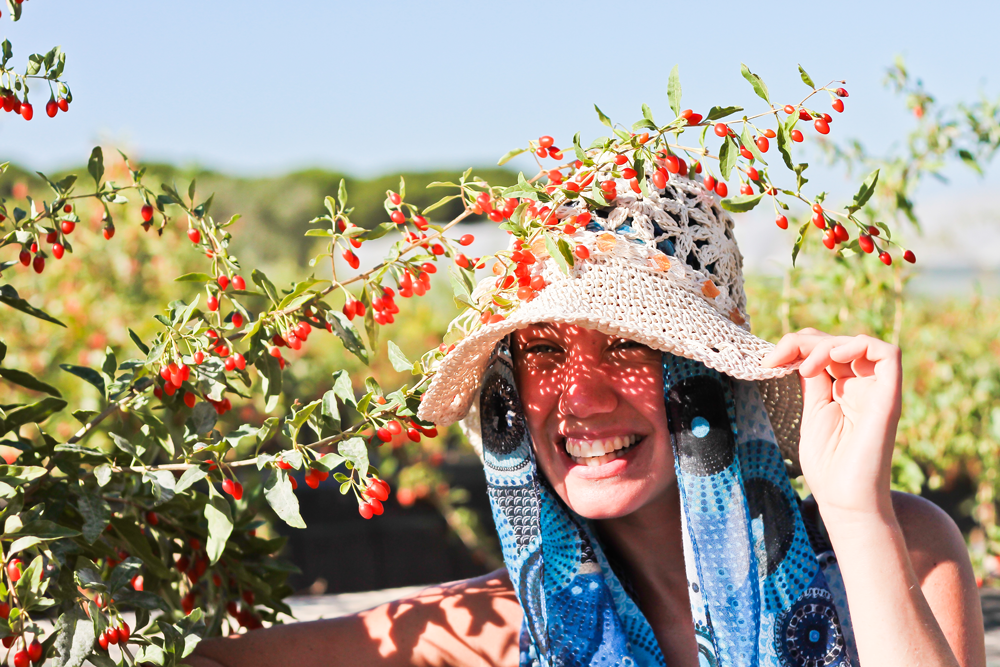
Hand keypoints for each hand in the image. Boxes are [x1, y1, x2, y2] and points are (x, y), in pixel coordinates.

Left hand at [762, 329, 901, 519]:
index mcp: (843, 389)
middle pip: (838, 342)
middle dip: (802, 342)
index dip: (796, 346)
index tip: (768, 361)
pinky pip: (889, 354)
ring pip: (859, 343)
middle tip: (776, 359)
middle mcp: (863, 386)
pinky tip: (834, 357)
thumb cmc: (828, 467)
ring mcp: (877, 391)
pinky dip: (860, 345)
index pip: (825, 349)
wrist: (844, 501)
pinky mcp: (889, 398)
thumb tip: (799, 353)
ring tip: (803, 367)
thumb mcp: (813, 412)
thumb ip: (813, 380)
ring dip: (826, 345)